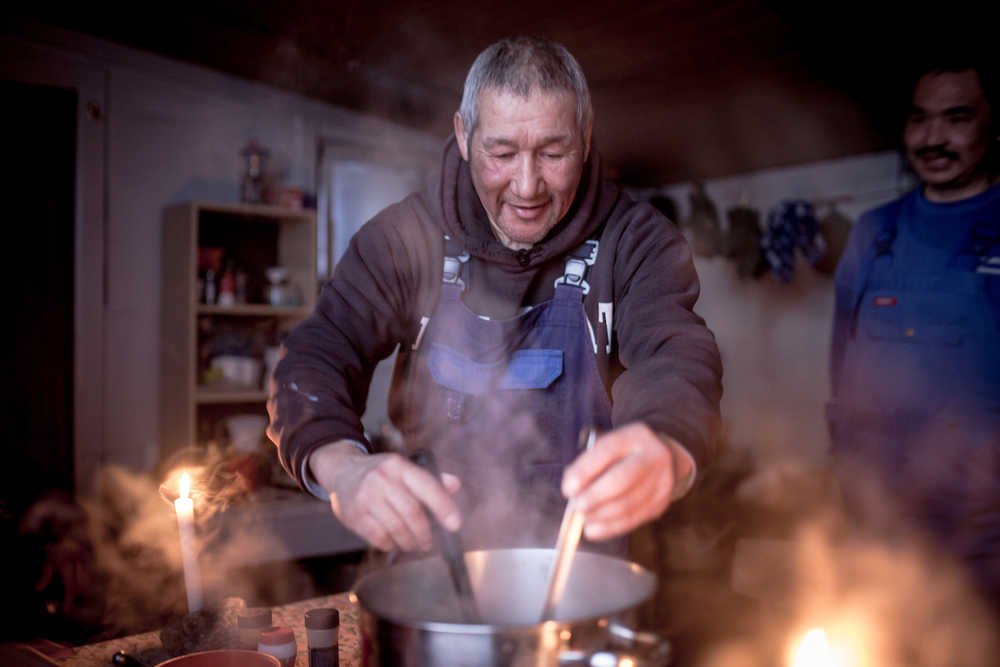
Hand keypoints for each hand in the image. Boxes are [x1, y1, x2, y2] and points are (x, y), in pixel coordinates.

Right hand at [310, 442, 461, 551]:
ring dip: (409, 542)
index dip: (444, 507)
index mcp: (399, 466)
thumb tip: (455, 484)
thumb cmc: (381, 474)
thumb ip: (430, 479)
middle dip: (425, 533)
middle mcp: (382, 479)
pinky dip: (391, 544)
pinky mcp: (354, 515)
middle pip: (412, 513)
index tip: (455, 525)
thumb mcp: (404, 469)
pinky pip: (379, 537)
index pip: (427, 486)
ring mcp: (366, 497)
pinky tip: (394, 542)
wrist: (342, 472)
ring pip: (396, 528)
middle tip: (429, 543)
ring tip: (414, 544)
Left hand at [561, 423, 691, 540]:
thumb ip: (589, 463)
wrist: (665, 458)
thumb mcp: (610, 446)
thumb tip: (572, 490)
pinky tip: (594, 529)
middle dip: (594, 497)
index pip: (607, 451)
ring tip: (583, 518)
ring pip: (628, 504)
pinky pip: (633, 519)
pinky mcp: (661, 502)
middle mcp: (652, 456)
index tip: (568, 489)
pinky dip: (610, 527)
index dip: (585, 471)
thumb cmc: (625, 454)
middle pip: (621, 480)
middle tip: (577, 507)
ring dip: (600, 515)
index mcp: (635, 436)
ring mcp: (661, 480)